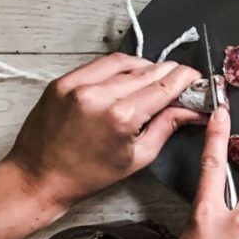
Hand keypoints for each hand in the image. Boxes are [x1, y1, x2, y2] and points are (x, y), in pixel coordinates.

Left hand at [4, 52, 202, 210]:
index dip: (186, 79)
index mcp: (122, 118)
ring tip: (157, 77)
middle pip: (148, 72)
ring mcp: (78, 85)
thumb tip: (192, 111)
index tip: (197, 78)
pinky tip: (130, 75)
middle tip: (184, 78)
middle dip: (171, 73)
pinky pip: (100, 64)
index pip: (164, 87)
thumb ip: (167, 127)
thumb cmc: (89, 175)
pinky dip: (121, 66)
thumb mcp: (138, 157)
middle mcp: (99, 95)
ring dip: (147, 67)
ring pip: (126, 63)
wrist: (40, 176)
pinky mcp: (63, 81)